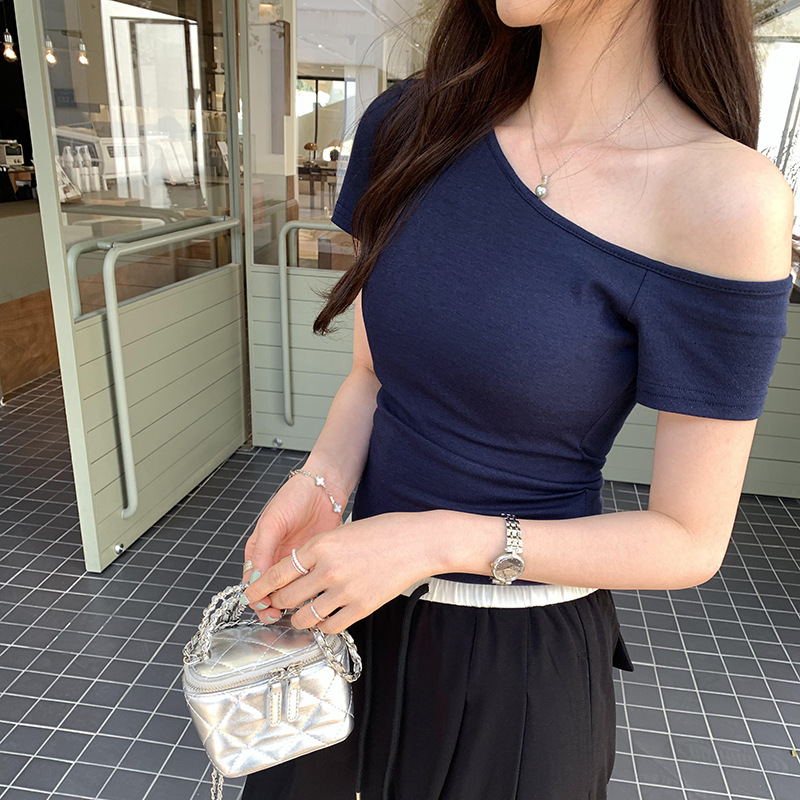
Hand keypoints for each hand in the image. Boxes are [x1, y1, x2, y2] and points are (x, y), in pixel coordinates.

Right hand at [241, 471, 347, 621]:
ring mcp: (295, 561)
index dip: (255, 595)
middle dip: (270, 605)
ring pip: (289, 590)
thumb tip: (253, 580)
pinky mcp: (313, 561)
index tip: (261, 605)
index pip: (252, 580)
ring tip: (292, 610)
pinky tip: (309, 599)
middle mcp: (276, 558)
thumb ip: (262, 552)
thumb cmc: (294, 497)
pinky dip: (306, 592)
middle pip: (269, 590)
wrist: (324, 488)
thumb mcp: (272, 523)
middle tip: (276, 614)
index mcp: (259, 549)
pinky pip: (307, 582)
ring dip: (288, 601)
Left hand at [241, 511, 441, 633]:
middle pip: (286, 596)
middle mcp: (328, 569)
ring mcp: (344, 590)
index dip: (261, 587)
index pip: (278, 572)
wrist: (417, 542)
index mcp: (321, 545)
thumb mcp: (343, 532)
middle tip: (278, 603)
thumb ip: (318, 551)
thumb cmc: (384, 531)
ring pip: (304, 616)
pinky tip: (325, 617)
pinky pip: (329, 626)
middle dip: (278, 603)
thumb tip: (297, 570)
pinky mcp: (360, 607)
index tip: (253, 594)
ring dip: (298, 617)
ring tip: (301, 613)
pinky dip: (322, 625)